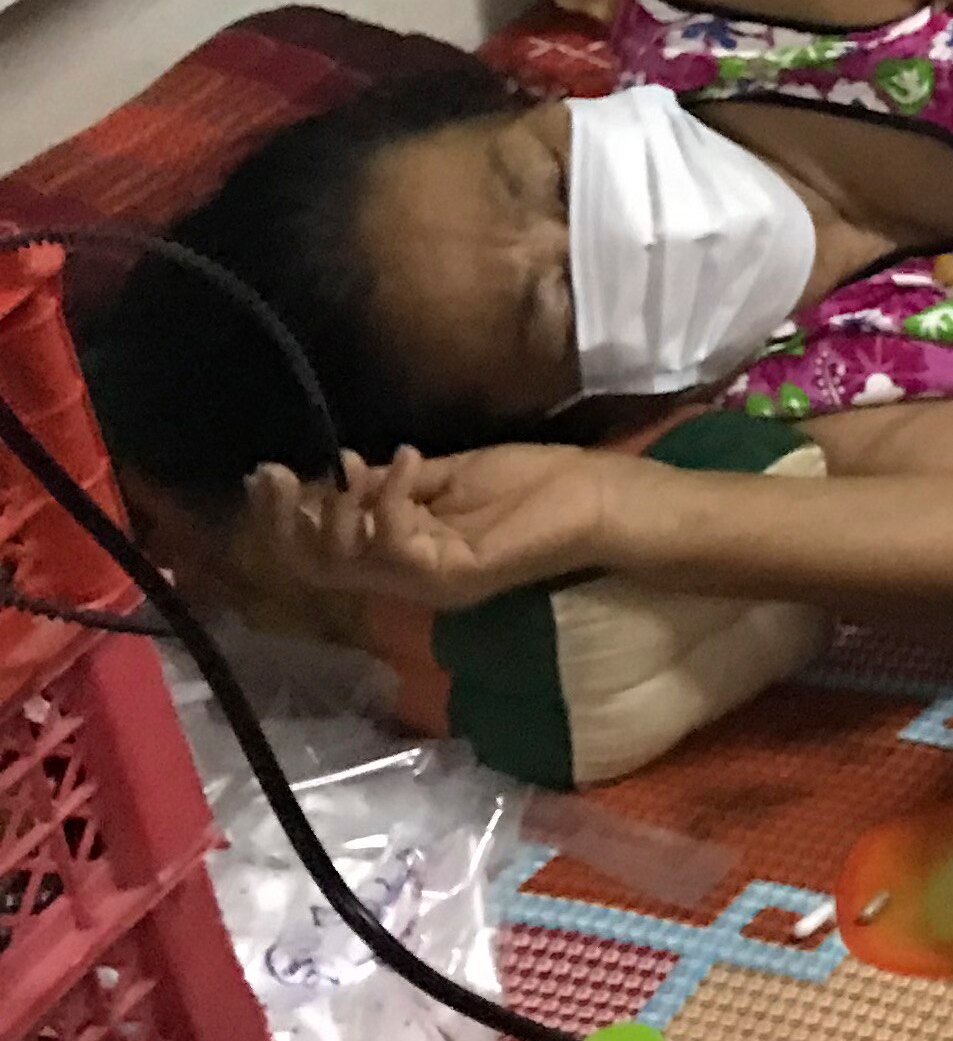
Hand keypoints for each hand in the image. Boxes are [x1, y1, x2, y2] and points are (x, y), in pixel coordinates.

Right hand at [242, 443, 636, 613]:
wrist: (596, 498)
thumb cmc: (531, 484)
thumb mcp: (443, 476)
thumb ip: (387, 484)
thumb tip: (334, 470)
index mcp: (399, 556)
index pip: (317, 553)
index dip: (282, 517)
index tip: (268, 471)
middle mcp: (404, 578)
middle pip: (314, 566)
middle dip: (285, 518)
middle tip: (278, 472)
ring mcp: (426, 581)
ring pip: (343, 560)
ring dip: (337, 507)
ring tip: (356, 467)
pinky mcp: (450, 574)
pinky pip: (393, 544)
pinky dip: (389, 497)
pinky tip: (407, 459)